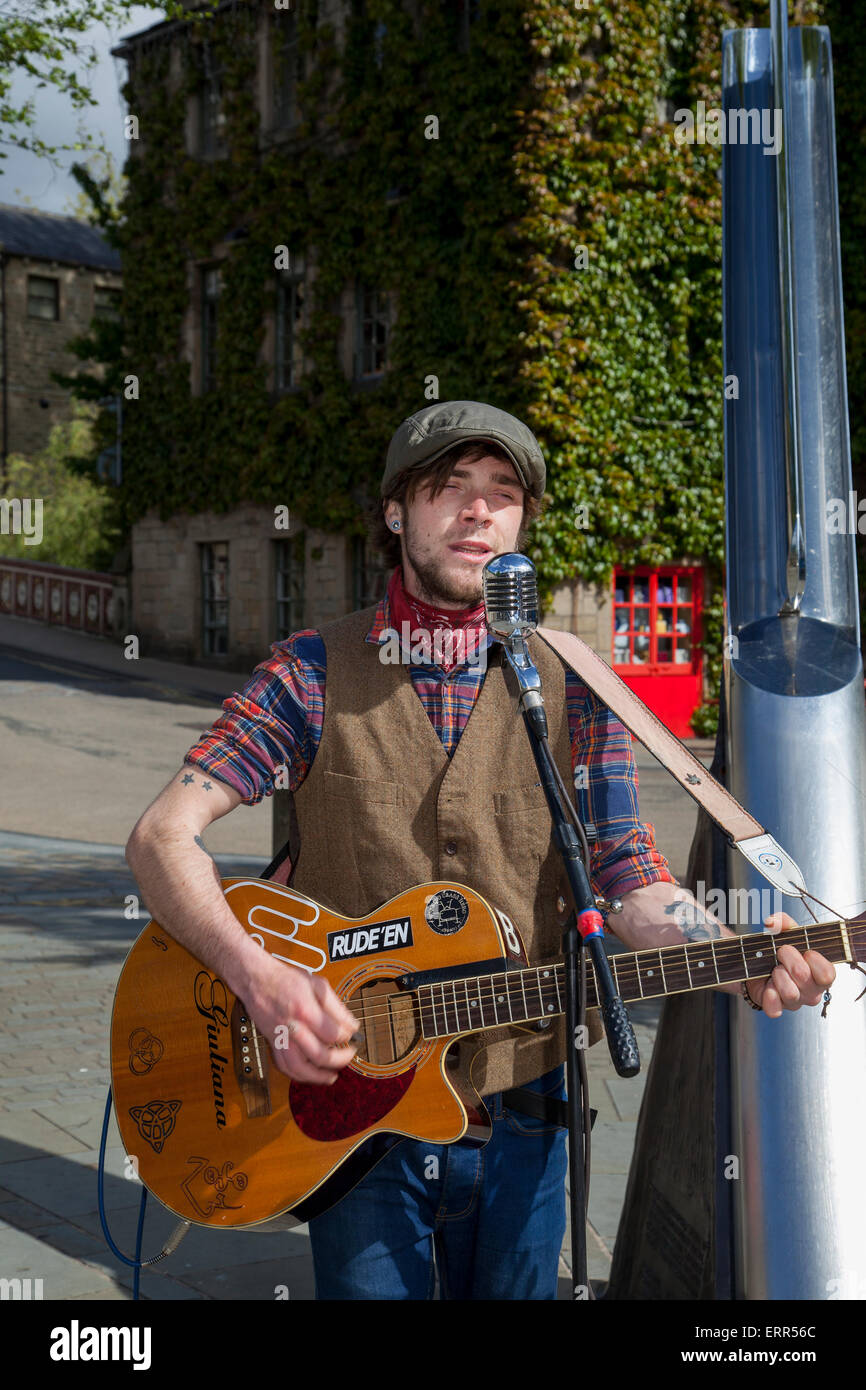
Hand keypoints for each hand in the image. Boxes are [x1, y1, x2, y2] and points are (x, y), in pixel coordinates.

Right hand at [244, 952, 359, 1083]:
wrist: (256, 980)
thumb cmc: (286, 979)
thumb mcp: (317, 985)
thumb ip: (336, 1007)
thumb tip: (351, 1024)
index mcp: (305, 1011)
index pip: (333, 1034)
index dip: (348, 1036)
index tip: (353, 1033)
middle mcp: (292, 1029)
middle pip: (320, 1056)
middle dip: (340, 1059)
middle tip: (349, 1054)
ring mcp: (281, 1039)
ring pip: (300, 1069)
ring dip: (318, 1077)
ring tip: (332, 1076)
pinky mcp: (273, 1043)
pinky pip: (284, 1067)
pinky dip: (298, 1075)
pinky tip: (309, 1074)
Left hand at [743, 912, 835, 1017]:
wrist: (757, 965)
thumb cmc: (780, 951)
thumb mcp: (785, 933)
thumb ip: (783, 922)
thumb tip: (773, 922)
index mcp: (820, 973)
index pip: (827, 974)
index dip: (814, 960)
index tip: (805, 950)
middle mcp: (812, 991)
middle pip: (804, 977)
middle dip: (788, 959)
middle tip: (781, 952)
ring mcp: (795, 1002)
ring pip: (790, 993)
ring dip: (778, 975)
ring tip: (774, 969)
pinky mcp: (777, 1008)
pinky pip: (775, 1010)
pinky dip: (769, 997)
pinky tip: (767, 986)